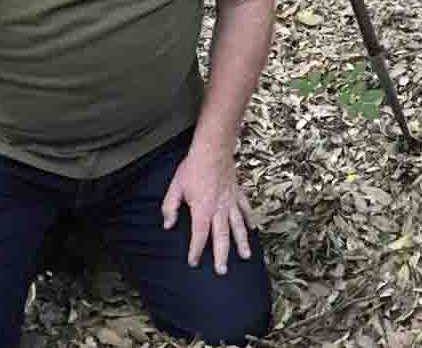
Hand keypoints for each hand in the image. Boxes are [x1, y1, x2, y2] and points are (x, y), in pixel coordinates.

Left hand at [161, 144, 256, 274]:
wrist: (213, 150)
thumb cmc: (193, 168)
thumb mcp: (175, 188)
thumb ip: (170, 208)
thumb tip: (168, 225)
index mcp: (202, 209)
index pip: (199, 235)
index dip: (195, 250)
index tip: (193, 262)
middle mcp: (219, 209)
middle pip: (221, 237)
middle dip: (221, 255)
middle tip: (222, 271)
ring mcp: (231, 202)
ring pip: (238, 226)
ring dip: (241, 242)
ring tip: (245, 256)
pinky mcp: (237, 194)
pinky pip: (246, 210)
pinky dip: (250, 220)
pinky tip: (253, 230)